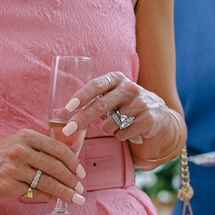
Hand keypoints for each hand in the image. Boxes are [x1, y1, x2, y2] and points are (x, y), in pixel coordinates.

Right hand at [0, 128, 85, 207]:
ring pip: (48, 182)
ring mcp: (14, 169)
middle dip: (72, 180)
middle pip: (55, 167)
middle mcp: (20, 150)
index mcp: (26, 136)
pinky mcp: (9, 185)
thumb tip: (66, 162)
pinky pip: (35, 193)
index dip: (73, 162)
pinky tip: (55, 199)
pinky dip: (48, 197)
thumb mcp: (16, 143)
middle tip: (81, 188)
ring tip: (76, 198)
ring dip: (65, 192)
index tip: (81, 172)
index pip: (57, 149)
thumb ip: (39, 148)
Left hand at [59, 70, 173, 146]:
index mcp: (116, 78)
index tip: (68, 108)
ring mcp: (140, 103)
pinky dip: (119, 136)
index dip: (81, 96)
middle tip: (69, 130)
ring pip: (110, 125)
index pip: (96, 85)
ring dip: (107, 130)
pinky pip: (122, 134)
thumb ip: (86, 104)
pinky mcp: (147, 119)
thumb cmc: (124, 105)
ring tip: (116, 124)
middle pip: (101, 106)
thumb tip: (57, 114)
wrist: (158, 114)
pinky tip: (127, 130)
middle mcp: (129, 88)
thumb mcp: (107, 98)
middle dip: (82, 119)